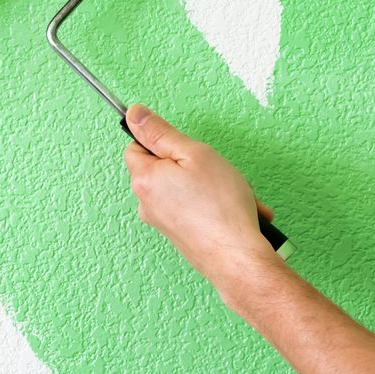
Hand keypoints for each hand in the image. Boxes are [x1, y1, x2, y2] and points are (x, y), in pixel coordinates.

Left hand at [122, 104, 277, 292]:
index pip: (136, 147)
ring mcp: (163, 223)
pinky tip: (240, 211)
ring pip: (184, 189)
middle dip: (194, 166)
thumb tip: (134, 114)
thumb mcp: (193, 153)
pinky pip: (195, 209)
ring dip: (213, 187)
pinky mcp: (180, 237)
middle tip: (218, 172)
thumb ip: (160, 132)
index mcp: (144, 179)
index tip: (184, 147)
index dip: (161, 142)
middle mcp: (146, 204)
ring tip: (237, 195)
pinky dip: (216, 206)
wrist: (238, 259)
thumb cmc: (220, 207)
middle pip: (163, 168)